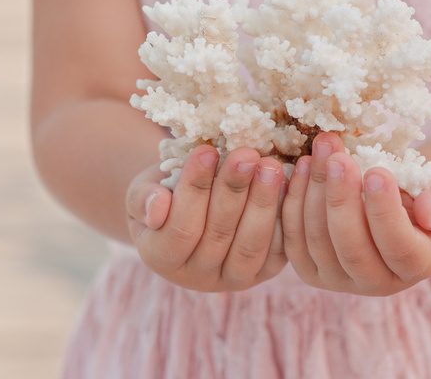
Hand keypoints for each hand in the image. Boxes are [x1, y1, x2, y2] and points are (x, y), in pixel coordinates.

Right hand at [126, 145, 286, 291]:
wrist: (191, 208)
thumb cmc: (163, 193)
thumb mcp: (142, 190)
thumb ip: (142, 198)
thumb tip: (156, 207)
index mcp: (161, 258)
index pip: (180, 228)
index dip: (193, 190)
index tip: (205, 151)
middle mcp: (198, 277)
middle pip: (218, 236)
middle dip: (234, 190)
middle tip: (247, 154)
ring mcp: (233, 278)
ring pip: (251, 245)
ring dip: (263, 203)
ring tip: (270, 166)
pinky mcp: (265, 272)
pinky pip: (278, 250)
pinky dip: (284, 217)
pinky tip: (289, 184)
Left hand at [282, 133, 430, 295]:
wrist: (398, 199)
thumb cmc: (428, 194)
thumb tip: (429, 210)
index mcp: (416, 267)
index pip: (399, 247)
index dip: (385, 212)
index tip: (377, 171)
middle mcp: (377, 283)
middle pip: (352, 249)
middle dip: (342, 199)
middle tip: (339, 158)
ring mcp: (338, 279)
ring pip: (317, 241)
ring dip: (314, 191)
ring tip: (321, 149)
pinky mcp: (309, 267)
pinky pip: (293, 237)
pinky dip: (294, 199)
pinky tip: (303, 165)